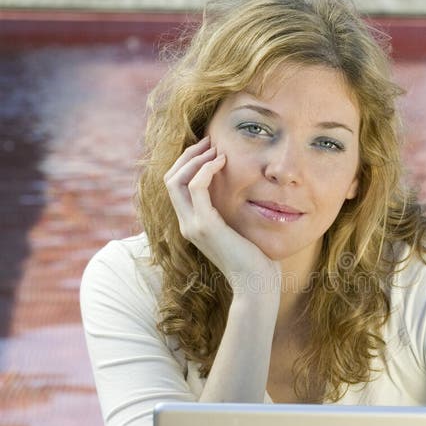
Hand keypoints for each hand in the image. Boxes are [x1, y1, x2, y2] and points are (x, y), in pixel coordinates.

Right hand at [164, 137, 280, 298]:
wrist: (256, 284)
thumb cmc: (255, 260)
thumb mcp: (239, 231)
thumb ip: (232, 214)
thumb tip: (244, 193)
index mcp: (192, 225)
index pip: (175, 186)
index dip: (187, 164)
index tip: (209, 150)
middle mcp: (186, 224)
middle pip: (170, 179)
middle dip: (188, 155)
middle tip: (210, 141)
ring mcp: (193, 225)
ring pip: (176, 179)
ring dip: (195, 158)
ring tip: (216, 148)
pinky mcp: (206, 224)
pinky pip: (197, 185)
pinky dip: (207, 169)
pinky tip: (223, 161)